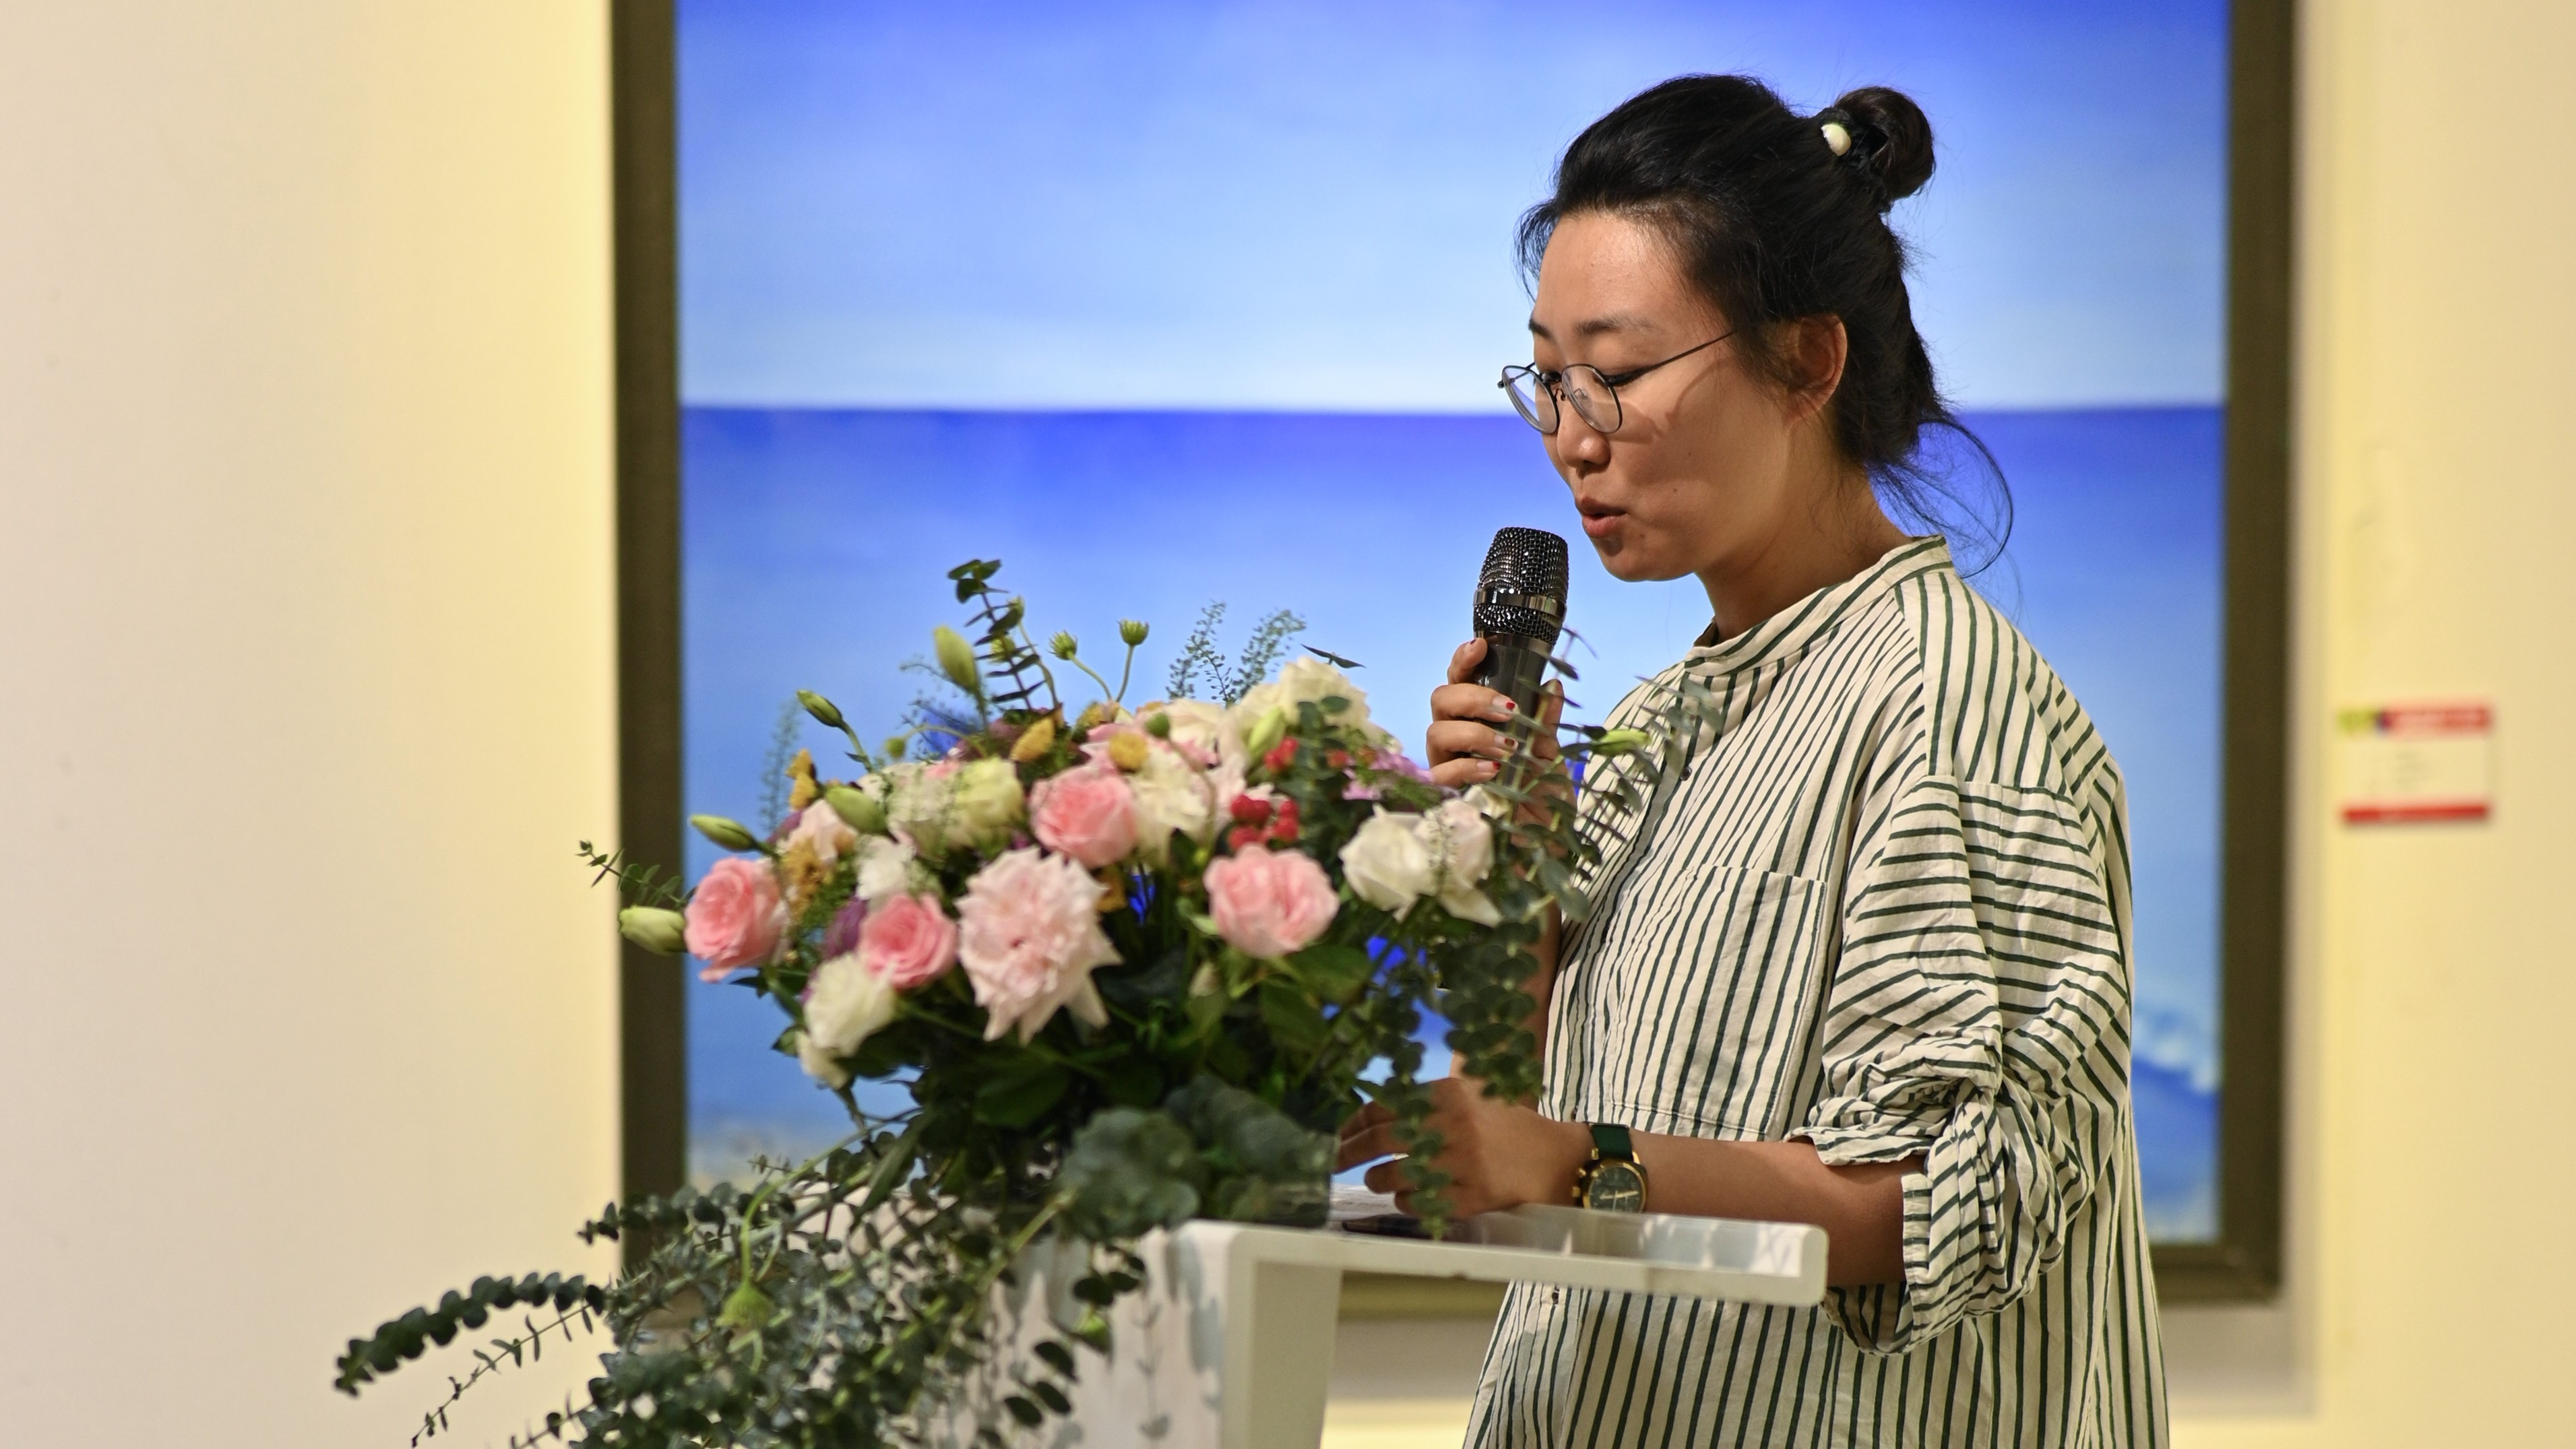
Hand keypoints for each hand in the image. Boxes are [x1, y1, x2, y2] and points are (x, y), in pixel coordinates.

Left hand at [1335, 1076, 1590, 1218]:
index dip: (1353, 1122)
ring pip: (1395, 1177)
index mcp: (1448, 1095)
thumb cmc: (1503, 1126)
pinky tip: (1408, 1197)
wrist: (1553, 1158)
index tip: (1338, 1134)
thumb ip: (1424, 1101)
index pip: (1383, 1106)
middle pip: (1380, 1140)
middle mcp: (1452, 1126)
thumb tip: (1367, 1112)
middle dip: (1348, 1153)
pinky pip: (1420, 1204)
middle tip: (1333, 1162)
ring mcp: (1462, 1164)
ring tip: (1376, 1181)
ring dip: (1377, 1181)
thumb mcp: (1468, 1097)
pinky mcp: (1471, 1197)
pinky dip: (1407, 1203)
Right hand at [1426, 640, 1564, 793]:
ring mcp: (1446, 763)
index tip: (1480, 646)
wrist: (1542, 837)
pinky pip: (1442, 772)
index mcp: (1477, 717)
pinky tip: (1492, 771)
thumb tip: (1552, 685)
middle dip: (1472, 697)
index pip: (1461, 680)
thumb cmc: (1540, 791)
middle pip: (1441, 698)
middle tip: (1507, 710)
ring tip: (1507, 748)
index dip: (1464, 660)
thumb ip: (1545, 719)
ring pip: (1436, 732)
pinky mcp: (1444, 794)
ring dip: (1474, 733)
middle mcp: (1456, 736)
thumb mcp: (1548, 751)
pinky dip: (1468, 767)